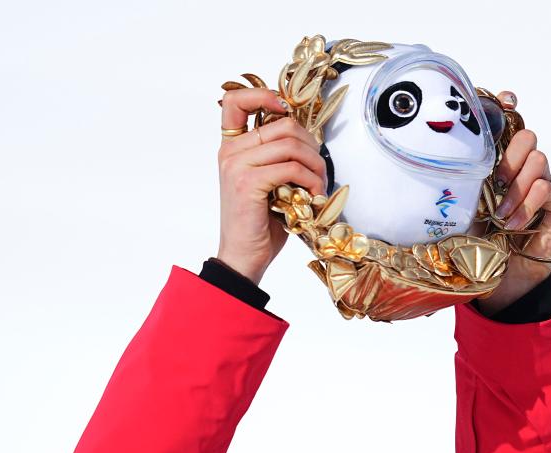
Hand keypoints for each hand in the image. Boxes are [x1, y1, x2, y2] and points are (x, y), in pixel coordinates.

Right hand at [217, 88, 327, 285]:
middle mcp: (230, 152)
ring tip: (319, 186)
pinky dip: (310, 180)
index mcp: (232, 148)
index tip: (285, 111)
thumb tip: (308, 139)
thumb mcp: (269, 185)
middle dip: (311, 145)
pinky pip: (291, 168)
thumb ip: (277, 158)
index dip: (263, 95)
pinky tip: (314, 196)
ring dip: (315, 165)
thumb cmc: (259, 225)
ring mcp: (237, 166)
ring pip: (290, 145)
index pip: (235, 101)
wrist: (244, 258)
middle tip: (320, 169)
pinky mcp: (249, 183)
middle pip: (281, 124)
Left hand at [476, 93, 550, 315]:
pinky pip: (546, 186)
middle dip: (509, 154)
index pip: (507, 123)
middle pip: (525, 135)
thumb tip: (429, 163)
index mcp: (494, 164)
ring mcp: (538, 184)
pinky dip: (527, 203)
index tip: (504, 100)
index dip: (506, 106)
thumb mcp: (458, 211)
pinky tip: (513, 223)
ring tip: (501, 214)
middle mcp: (518, 169)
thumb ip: (455, 186)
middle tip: (494, 181)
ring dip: (516, 186)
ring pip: (537, 158)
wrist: (498, 281)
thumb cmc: (475, 246)